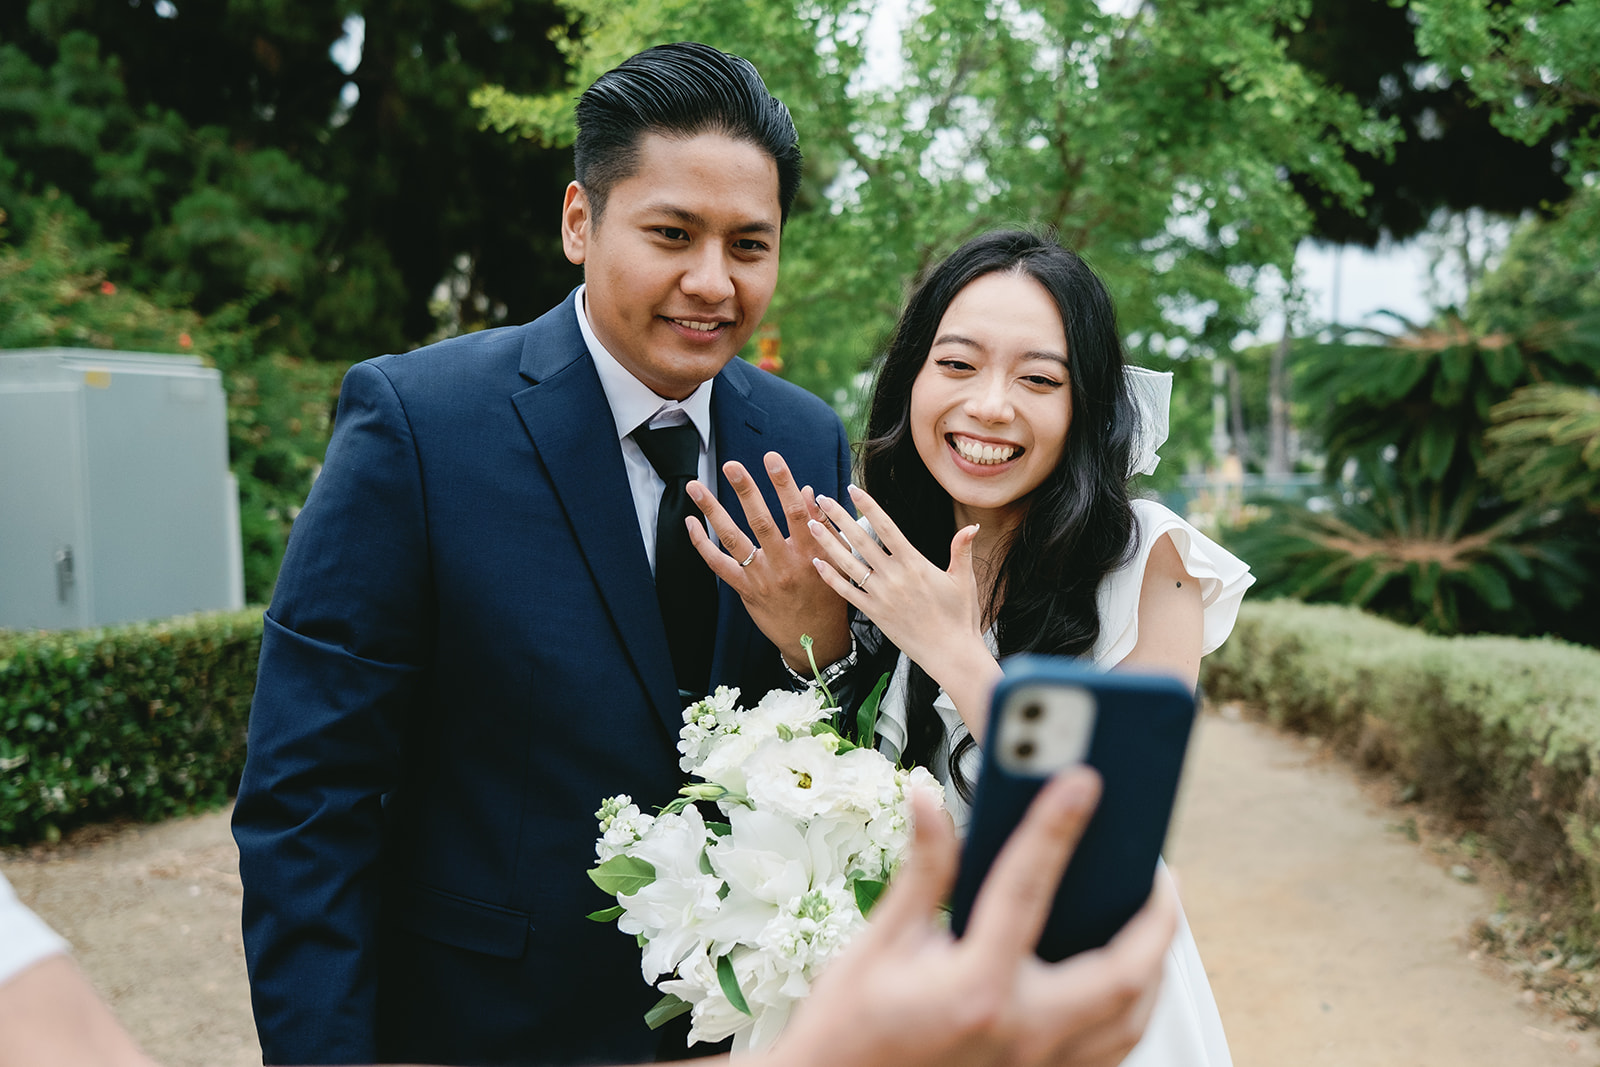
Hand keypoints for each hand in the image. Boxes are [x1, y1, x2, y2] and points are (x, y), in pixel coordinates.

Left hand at [685, 451, 849, 670]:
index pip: (797, 512)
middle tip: (731, 465)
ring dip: (713, 511)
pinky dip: (702, 544)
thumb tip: (809, 491)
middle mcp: (785, 564)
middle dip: (746, 491)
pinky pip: (719, 565)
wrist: (815, 640)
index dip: (784, 483)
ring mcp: (762, 578)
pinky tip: (691, 523)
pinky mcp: (745, 590)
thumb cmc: (827, 596)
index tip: (771, 459)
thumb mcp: (835, 560)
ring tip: (695, 486)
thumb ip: (823, 527)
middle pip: (761, 522)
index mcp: (811, 553)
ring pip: (734, 540)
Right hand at [765, 768, 1175, 1066]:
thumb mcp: (879, 945)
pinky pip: (1112, 1052)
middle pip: (1123, 972)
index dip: (1054, 826)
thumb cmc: (849, 1033)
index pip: (1028, 889)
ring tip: (1150, 918)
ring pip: (1132, 1019)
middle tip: (1158, 873)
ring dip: (1153, 966)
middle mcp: (1019, 1035)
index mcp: (975, 989)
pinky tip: (1122, 979)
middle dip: (1156, 917)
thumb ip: (922, 872)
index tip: (1078, 783)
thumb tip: (928, 803)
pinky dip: (1131, 1011)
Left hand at [808, 485, 1000, 737]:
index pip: (886, 526)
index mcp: (914, 563)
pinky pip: (847, 592)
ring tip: (811, 524)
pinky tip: (817, 563)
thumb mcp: (964, 580)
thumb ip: (962, 550)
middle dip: (839, 517)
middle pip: (860, 540)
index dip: (868, 506)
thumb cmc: (960, 617)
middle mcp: (894, 576)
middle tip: (821, 499)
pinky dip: (831, 577)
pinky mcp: (874, 614)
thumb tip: (973, 526)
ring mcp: (881, 595)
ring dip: (828, 543)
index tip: (852, 489)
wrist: (950, 653)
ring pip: (848, 563)